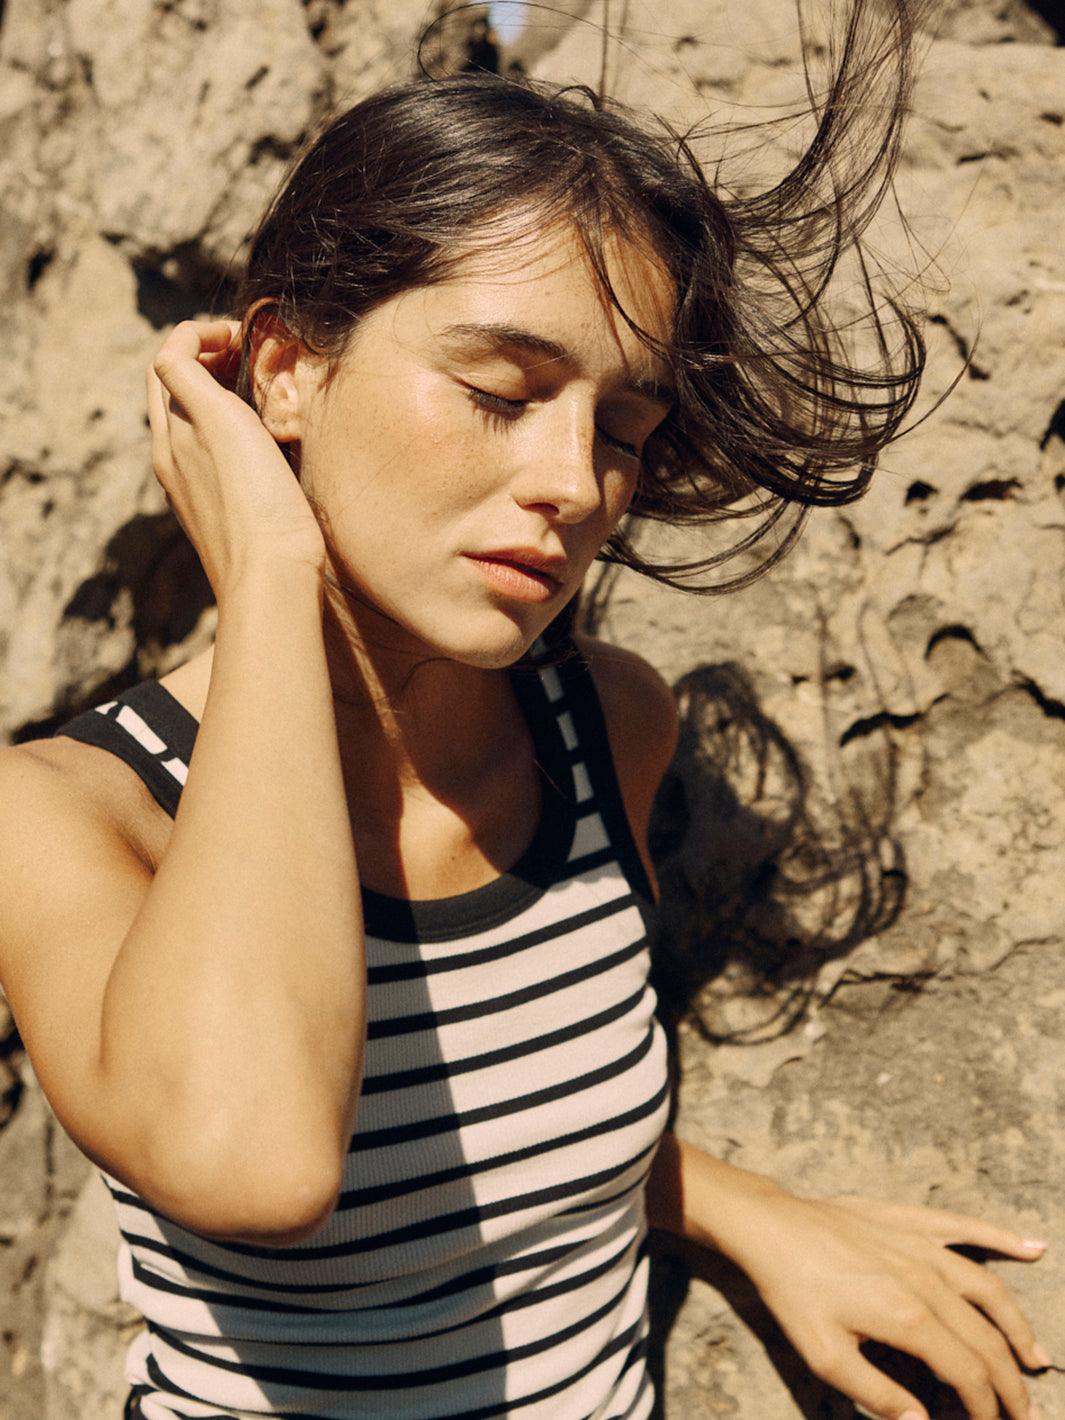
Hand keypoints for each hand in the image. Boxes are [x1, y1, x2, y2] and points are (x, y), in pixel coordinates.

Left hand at [147, 319, 326, 597]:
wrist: (272, 581)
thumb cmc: (253, 502)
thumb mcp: (217, 422)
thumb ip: (188, 376)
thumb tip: (177, 344)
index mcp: (168, 437)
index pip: (167, 363)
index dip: (200, 335)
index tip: (244, 334)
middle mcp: (174, 462)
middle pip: (177, 393)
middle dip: (208, 361)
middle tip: (251, 353)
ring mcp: (197, 491)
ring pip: (197, 426)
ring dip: (222, 396)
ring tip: (260, 389)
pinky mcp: (224, 514)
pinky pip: (219, 458)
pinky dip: (234, 431)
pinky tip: (265, 442)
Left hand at [732, 1191, 1048, 1419]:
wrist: (770, 1227)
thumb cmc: (793, 1292)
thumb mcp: (825, 1356)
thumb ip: (879, 1394)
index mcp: (908, 1318)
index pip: (968, 1372)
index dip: (986, 1406)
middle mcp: (926, 1280)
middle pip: (986, 1339)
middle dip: (1012, 1381)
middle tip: (1027, 1411)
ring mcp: (920, 1246)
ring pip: (988, 1289)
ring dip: (1017, 1326)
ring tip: (1036, 1357)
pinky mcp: (909, 1220)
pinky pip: (964, 1227)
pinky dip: (1001, 1238)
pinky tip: (1033, 1247)